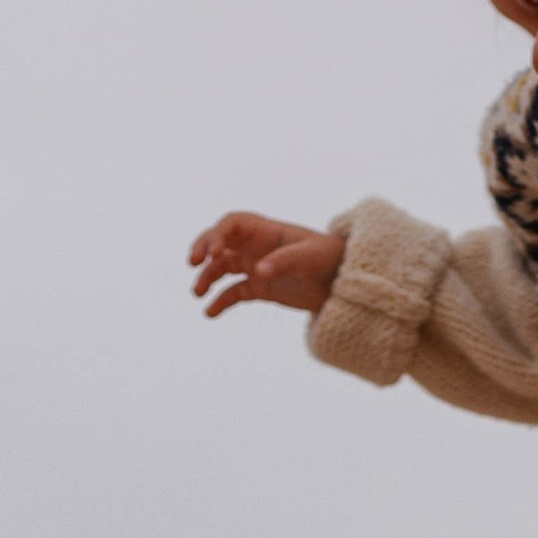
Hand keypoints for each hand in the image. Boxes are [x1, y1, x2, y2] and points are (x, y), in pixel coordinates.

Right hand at [188, 211, 345, 319]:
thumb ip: (285, 261)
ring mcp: (257, 266)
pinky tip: (210, 313)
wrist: (344, 282)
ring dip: (208, 278)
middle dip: (204, 249)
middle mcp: (257, 246)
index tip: (212, 253)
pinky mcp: (261, 288)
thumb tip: (259, 270)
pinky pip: (234, 292)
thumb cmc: (330, 259)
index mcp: (267, 232)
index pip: (233, 224)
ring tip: (198, 294)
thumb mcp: (311, 257)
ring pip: (223, 268)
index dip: (217, 234)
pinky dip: (221, 301)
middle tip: (192, 264)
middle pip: (221, 241)